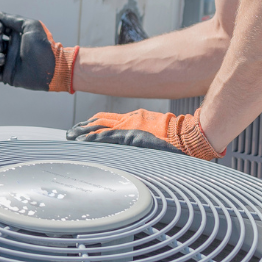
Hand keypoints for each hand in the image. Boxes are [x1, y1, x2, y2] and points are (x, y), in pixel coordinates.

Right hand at [0, 12, 78, 91]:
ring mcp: (8, 62)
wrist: (50, 68)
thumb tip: (1, 14)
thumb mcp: (31, 26)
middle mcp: (10, 48)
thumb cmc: (43, 46)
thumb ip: (15, 19)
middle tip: (1, 47)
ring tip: (3, 60)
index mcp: (15, 36)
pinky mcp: (6, 75)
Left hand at [66, 108, 223, 159]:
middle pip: (100, 122)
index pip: (107, 120)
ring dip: (84, 134)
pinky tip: (83, 142)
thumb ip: (140, 135)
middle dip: (83, 128)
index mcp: (135, 119)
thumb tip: (131, 142)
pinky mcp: (134, 137)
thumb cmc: (177, 137)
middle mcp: (130, 121)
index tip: (80, 128)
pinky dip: (94, 139)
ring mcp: (131, 129)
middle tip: (70, 133)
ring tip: (71, 137)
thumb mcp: (154, 131)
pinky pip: (109, 138)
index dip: (92, 124)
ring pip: (101, 129)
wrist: (191, 136)